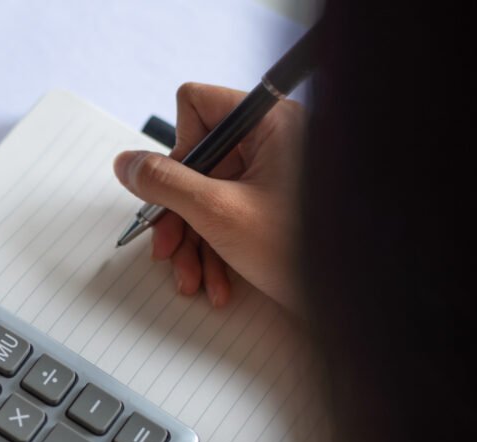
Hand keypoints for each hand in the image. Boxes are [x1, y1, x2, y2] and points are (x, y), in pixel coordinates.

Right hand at [114, 83, 305, 310]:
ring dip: (193, 244)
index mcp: (268, 124)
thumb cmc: (300, 249)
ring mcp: (273, 177)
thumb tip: (126, 163)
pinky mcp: (272, 208)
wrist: (349, 299)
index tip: (176, 189)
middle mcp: (272, 142)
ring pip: (206, 196)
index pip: (197, 106)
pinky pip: (227, 217)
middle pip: (197, 162)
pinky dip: (215, 253)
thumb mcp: (218, 213)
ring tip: (194, 280)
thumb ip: (164, 183)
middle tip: (166, 249)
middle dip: (178, 216)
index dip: (178, 149)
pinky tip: (217, 285)